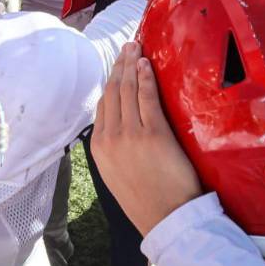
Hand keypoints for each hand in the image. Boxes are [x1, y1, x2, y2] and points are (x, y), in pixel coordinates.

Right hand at [91, 42, 202, 237]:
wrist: (165, 219)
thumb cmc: (146, 199)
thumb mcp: (116, 173)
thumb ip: (114, 146)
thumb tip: (120, 123)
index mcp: (98, 148)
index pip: (103, 104)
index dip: (111, 80)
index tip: (117, 65)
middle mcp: (110, 137)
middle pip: (113, 92)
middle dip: (120, 65)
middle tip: (127, 46)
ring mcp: (130, 134)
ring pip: (127, 90)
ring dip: (131, 64)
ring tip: (136, 47)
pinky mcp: (153, 133)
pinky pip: (146, 97)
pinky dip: (145, 78)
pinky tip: (147, 64)